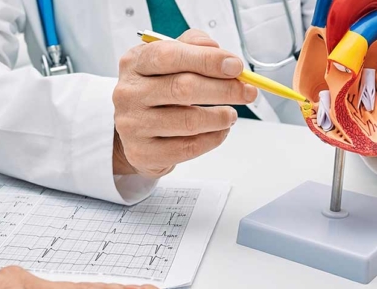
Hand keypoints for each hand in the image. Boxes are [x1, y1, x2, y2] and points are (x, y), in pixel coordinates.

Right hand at [113, 29, 257, 177]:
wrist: (134, 129)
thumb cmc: (156, 90)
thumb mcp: (168, 60)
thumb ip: (192, 47)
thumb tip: (220, 53)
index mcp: (134, 63)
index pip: (169, 55)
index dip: (207, 60)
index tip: (235, 67)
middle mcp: (129, 93)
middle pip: (183, 89)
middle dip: (224, 90)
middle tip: (247, 92)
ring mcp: (133, 125)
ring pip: (189, 121)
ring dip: (220, 117)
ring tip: (231, 114)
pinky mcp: (143, 152)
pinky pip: (188, 147)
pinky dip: (213, 139)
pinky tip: (220, 131)